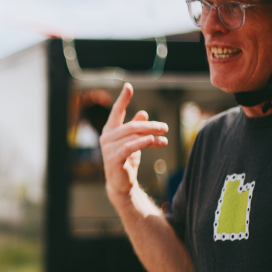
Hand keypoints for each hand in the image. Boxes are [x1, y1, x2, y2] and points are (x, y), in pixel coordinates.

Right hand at [99, 83, 168, 202]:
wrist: (121, 184)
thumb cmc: (126, 161)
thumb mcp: (133, 142)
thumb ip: (136, 128)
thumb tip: (143, 113)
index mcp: (110, 131)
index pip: (116, 112)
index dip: (123, 99)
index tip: (128, 86)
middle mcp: (106, 137)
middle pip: (132, 126)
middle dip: (150, 126)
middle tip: (165, 127)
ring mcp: (108, 148)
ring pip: (133, 136)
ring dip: (152, 136)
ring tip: (165, 139)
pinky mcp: (113, 158)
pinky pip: (130, 147)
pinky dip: (143, 142)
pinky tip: (154, 141)